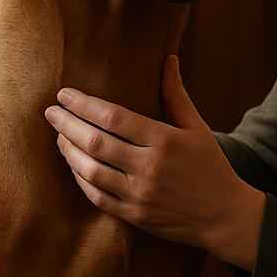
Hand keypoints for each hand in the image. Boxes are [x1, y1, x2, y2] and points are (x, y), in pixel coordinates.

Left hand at [43, 55, 263, 269]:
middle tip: (50, 112)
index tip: (64, 94)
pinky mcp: (135, 216)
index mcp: (164, 140)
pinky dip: (81, 179)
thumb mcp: (197, 127)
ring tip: (59, 136)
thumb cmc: (211, 166)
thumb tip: (168, 59)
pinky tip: (74, 165)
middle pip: (95, 142)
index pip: (113, 117)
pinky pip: (97, 196)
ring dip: (69, 151)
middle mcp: (149, 167)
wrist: (225, 216)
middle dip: (67, 125)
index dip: (83, 104)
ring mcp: (140, 195)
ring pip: (91, 171)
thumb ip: (176, 94)